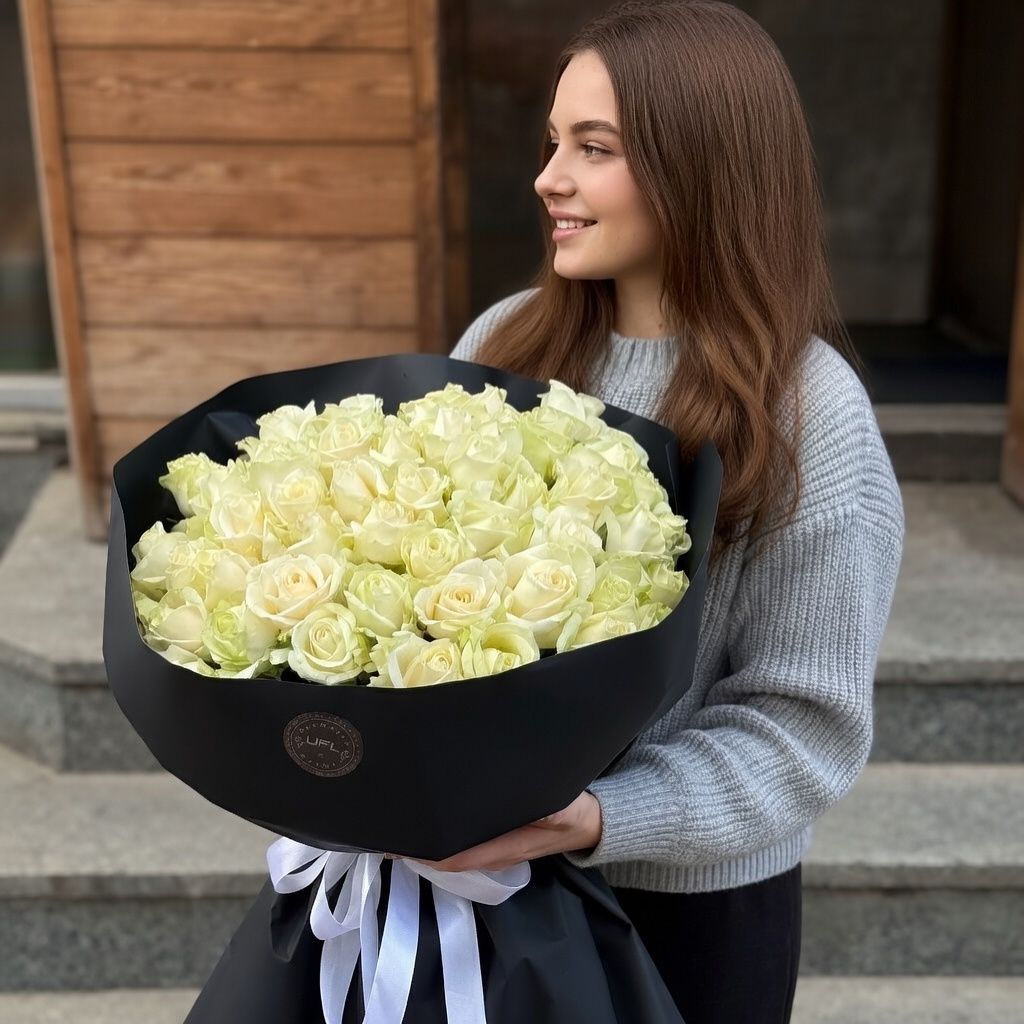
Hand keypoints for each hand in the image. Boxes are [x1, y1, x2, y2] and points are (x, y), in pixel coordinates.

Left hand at [395, 791, 602, 872]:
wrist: (591, 822)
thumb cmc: (572, 813)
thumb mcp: (558, 807)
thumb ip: (536, 808)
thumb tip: (508, 802)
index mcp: (500, 850)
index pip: (449, 858)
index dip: (418, 853)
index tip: (392, 838)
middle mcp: (489, 854)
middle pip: (442, 855)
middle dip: (414, 842)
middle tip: (386, 818)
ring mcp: (491, 848)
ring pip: (449, 847)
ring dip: (425, 834)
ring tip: (400, 812)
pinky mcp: (494, 837)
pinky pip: (460, 837)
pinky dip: (440, 827)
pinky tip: (429, 809)